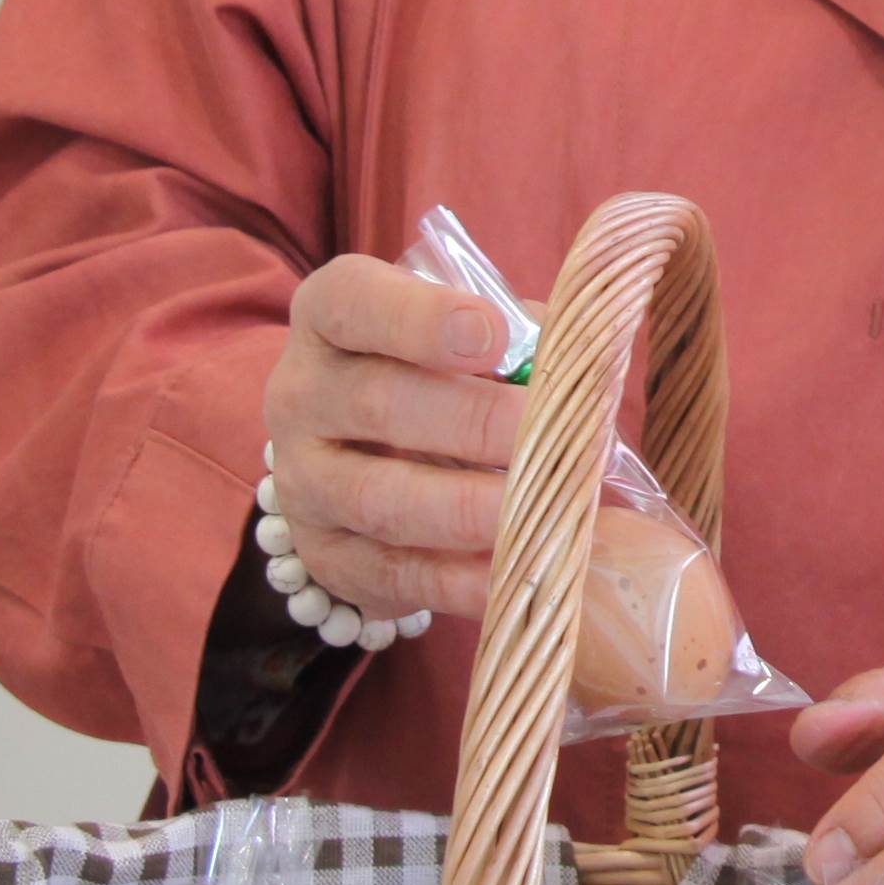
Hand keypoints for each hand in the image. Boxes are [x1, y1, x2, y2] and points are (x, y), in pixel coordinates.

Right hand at [255, 254, 521, 627]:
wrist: (361, 455)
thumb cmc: (432, 375)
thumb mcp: (462, 334)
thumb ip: (517, 335)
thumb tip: (582, 358)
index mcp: (331, 318)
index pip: (356, 304)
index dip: (422, 318)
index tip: (495, 336)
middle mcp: (301, 395)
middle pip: (377, 402)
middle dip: (473, 421)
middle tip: (545, 434)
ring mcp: (304, 482)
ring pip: (380, 499)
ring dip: (466, 508)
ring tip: (537, 508)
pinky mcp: (327, 556)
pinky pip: (391, 574)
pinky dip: (457, 580)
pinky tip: (512, 573)